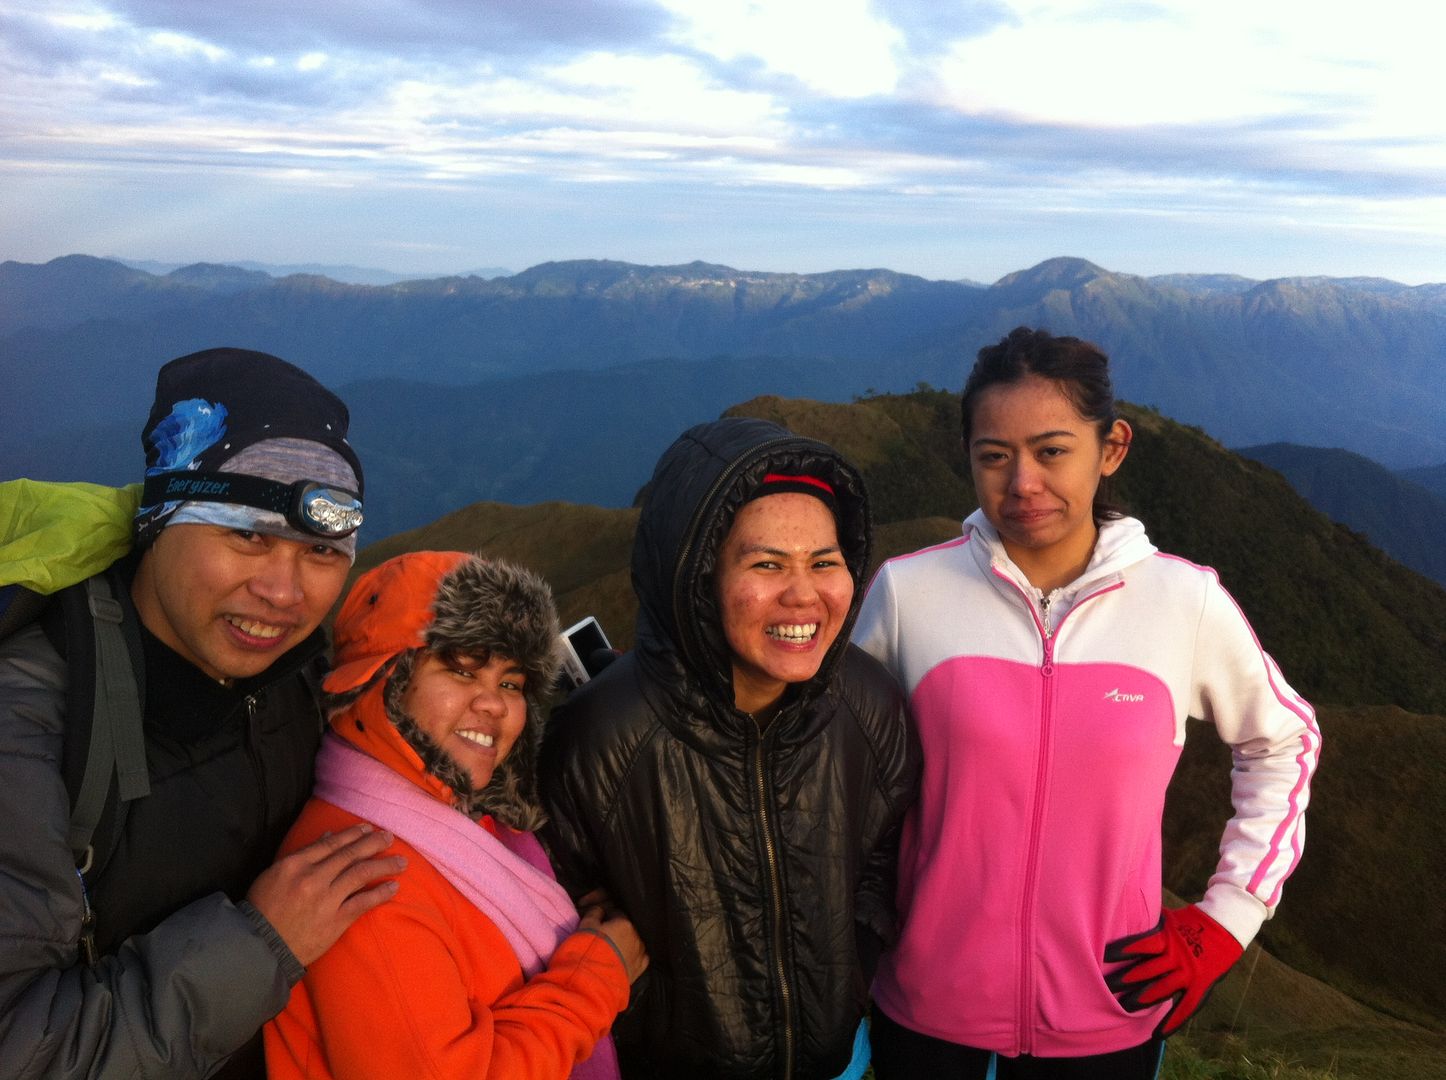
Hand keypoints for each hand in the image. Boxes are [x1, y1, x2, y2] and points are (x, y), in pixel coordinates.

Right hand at [247, 823, 404, 966]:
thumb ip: (304, 854)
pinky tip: (394, 887)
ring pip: (361, 874)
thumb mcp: (276, 874)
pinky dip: (380, 893)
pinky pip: (363, 903)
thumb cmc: (264, 909)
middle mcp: (312, 878)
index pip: (331, 843)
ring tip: (401, 862)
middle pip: (350, 854)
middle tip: (389, 837)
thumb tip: (328, 834)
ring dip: (384, 865)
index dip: (353, 834)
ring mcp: (325, 900)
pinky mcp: (335, 921)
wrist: (261, 947)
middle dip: (373, 843)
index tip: (368, 828)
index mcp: (295, 864)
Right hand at [577, 889, 648, 983]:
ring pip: (634, 942)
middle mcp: (637, 937)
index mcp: (625, 923)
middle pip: (627, 927)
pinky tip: (625, 957)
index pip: (616, 912)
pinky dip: (633, 955)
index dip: (606, 916)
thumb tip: (600, 909)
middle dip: (617, 929)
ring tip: (613, 949)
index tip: (598, 922)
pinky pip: (640, 957)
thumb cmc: (587, 951)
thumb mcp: (586, 926)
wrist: (592, 982)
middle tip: (604, 936)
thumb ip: (594, 913)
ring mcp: (640, 954)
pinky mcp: (640, 970)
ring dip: (626, 942)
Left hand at [1104, 904, 1243, 1035]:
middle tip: (1102, 988)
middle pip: (1146, 971)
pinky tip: (1158, 1034)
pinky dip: (1172, 1022)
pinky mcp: (1200, 986)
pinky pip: (1186, 1007)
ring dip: (1140, 1000)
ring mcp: (1189, 973)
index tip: (1103, 956)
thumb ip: (1150, 922)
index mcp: (1167, 938)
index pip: (1140, 945)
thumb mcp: (1170, 918)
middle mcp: (1176, 957)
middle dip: (1124, 980)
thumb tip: (1124, 912)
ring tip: (1121, 1008)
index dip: (1122, 950)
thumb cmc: (1191, 921)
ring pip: (1161, 990)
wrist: (1225, 926)